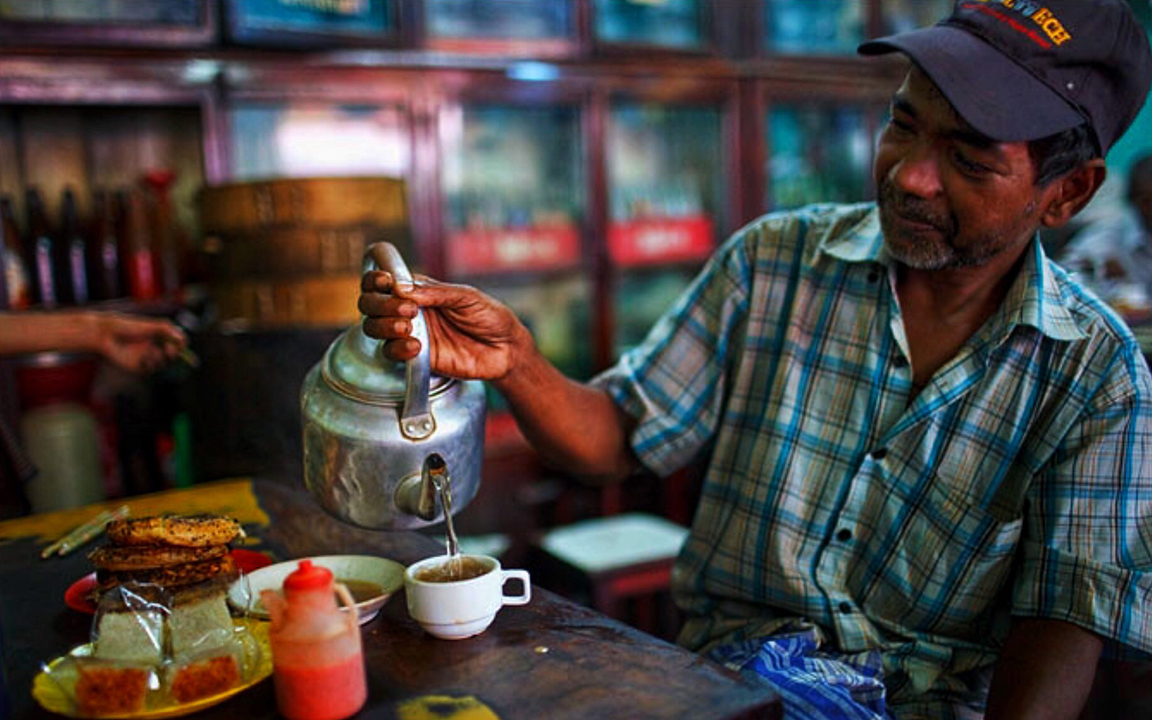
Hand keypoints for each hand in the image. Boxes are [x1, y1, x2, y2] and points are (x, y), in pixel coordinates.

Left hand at [94, 313, 186, 373]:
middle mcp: (152, 346)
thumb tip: (182, 340)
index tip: (179, 344)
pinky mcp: (137, 367)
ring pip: (162, 363)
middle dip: (173, 353)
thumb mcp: (151, 325)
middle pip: (172, 354)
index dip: (179, 344)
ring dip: (160, 358)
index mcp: (156, 335)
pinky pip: (150, 370)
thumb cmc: (127, 327)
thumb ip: (168, 330)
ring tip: (150, 352)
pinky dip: (150, 365)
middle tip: (169, 351)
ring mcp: (145, 357)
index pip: (175, 342)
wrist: (106, 336)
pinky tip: (143, 359)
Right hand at [359, 271, 531, 381]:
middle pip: (369, 302)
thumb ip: (435, 292)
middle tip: (408, 310)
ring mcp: (410, 333)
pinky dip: (397, 348)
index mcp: (418, 289)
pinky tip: (416, 347)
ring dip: (383, 325)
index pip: (382, 280)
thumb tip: (400, 288)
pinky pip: (390, 353)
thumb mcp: (466, 296)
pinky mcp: (415, 358)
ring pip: (372, 327)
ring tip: (407, 327)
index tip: (386, 282)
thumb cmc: (489, 316)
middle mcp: (408, 310)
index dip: (375, 278)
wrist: (506, 349)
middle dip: (380, 304)